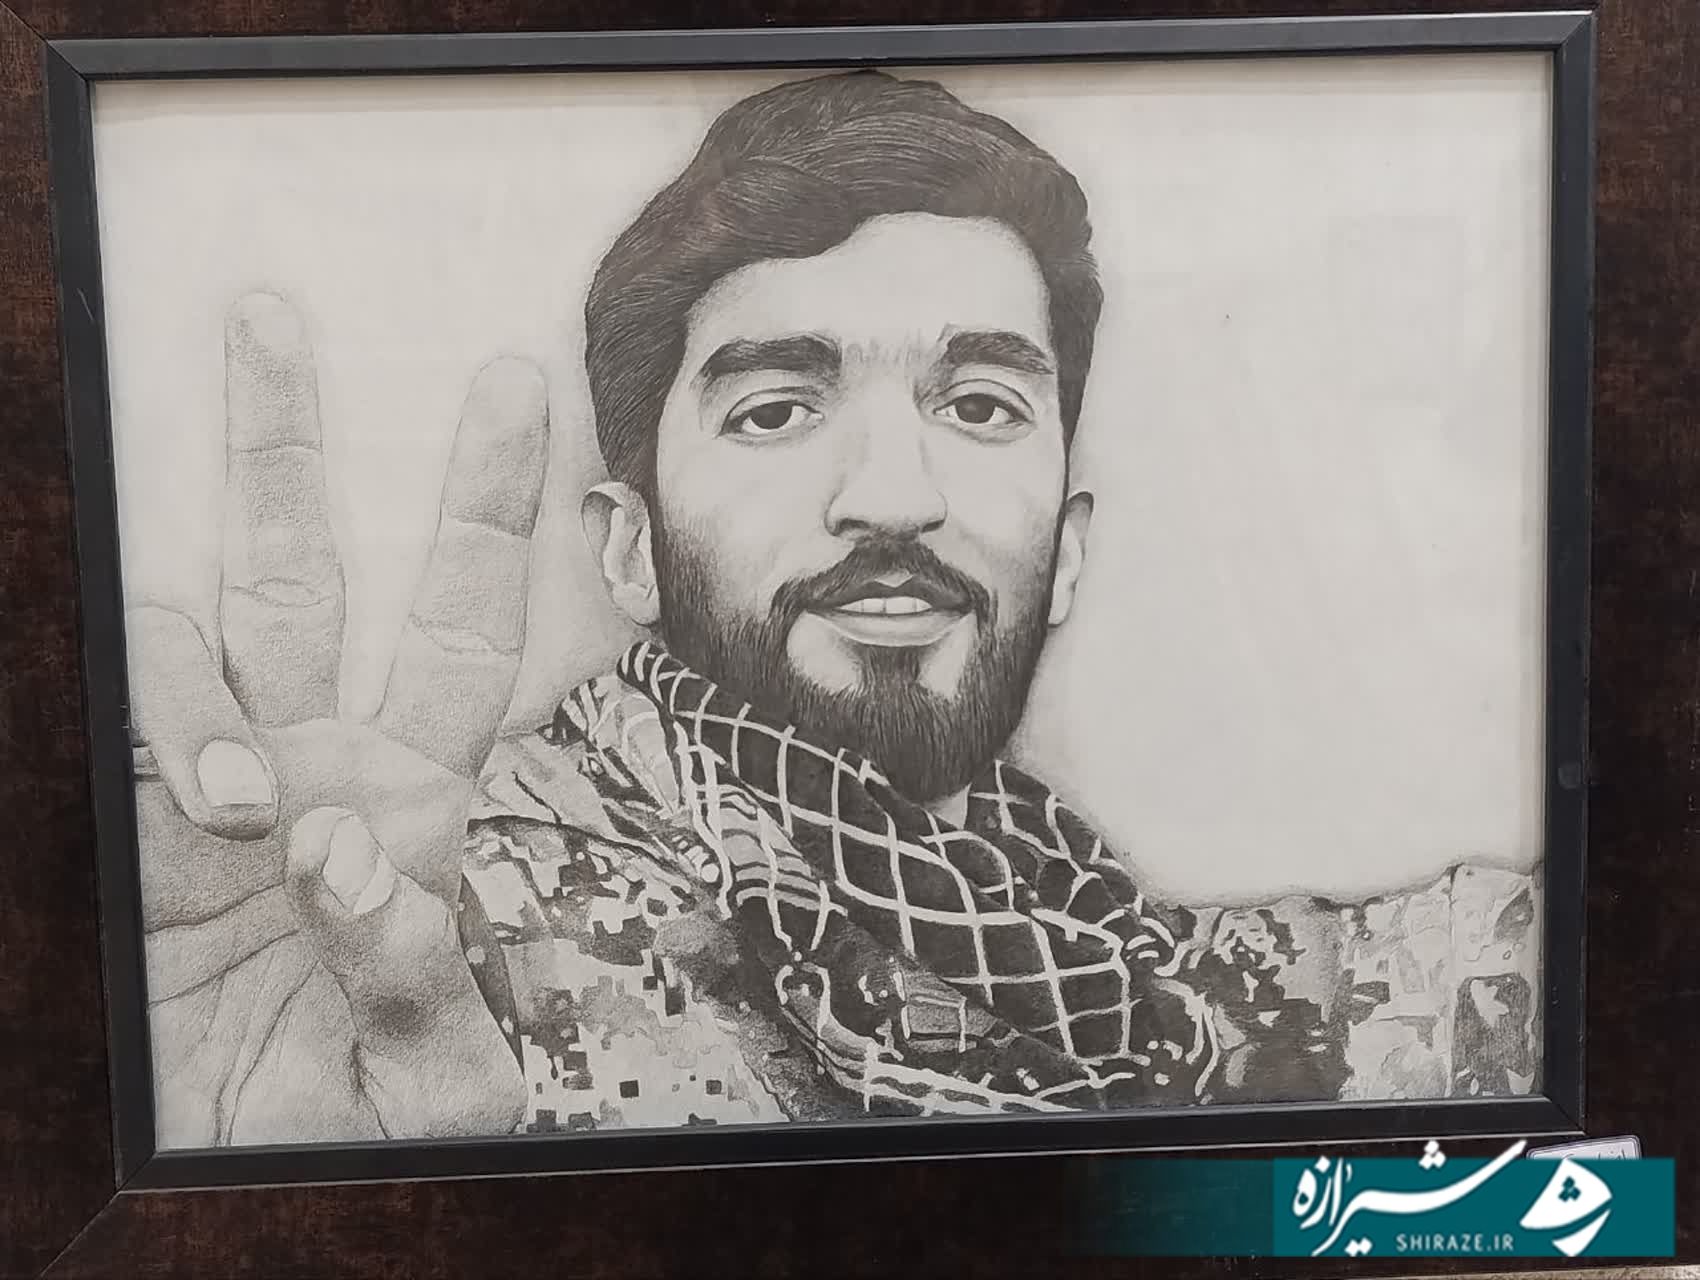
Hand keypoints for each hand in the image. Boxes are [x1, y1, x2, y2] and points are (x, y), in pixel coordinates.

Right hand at [133, 293, 544, 1145]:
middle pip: (317, 573)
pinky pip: (141, 726)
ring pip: (205, 634)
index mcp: (428, 798)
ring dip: (196, 672)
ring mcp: (229, 781)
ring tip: (229, 808)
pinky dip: (167, 734)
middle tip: (269, 313)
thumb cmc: (363, 1110)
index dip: (496, 515)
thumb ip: (417, 971)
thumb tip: (354, 849)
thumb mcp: (432, 1077)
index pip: (474, 630)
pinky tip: (207, 806)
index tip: (525, 400)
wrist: (244, 1163)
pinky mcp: (145, 824)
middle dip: (293, 444)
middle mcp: (328, 760)